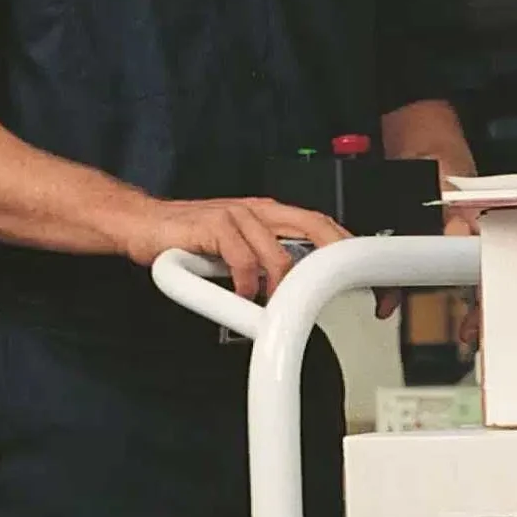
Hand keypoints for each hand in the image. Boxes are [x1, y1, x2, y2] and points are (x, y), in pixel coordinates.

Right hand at [122, 196, 348, 301]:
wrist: (145, 224)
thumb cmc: (195, 241)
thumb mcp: (245, 252)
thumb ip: (274, 264)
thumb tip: (309, 294)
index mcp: (275, 215)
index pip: (326, 228)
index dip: (352, 254)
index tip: (371, 286)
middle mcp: (261, 210)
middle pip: (317, 226)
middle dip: (338, 260)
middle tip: (347, 294)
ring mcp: (237, 214)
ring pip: (280, 250)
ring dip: (286, 285)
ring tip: (281, 306)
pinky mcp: (212, 224)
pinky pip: (242, 258)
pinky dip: (248, 283)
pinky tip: (245, 295)